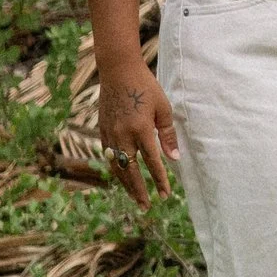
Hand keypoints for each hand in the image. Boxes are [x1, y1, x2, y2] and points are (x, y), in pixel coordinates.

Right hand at [98, 60, 180, 204]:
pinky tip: (122, 176)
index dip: (159, 180)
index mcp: (141, 130)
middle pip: (131, 171)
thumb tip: (174, 158)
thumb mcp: (163, 108)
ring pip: (117, 167)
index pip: (152, 162)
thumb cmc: (145, 87)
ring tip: (135, 198)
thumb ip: (168, 135)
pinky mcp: (102, 131)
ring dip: (126, 184)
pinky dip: (116, 170)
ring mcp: (110, 134)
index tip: (165, 194)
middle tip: (147, 206)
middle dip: (139, 191)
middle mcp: (123, 136)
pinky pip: (109, 157)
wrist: (118, 71)